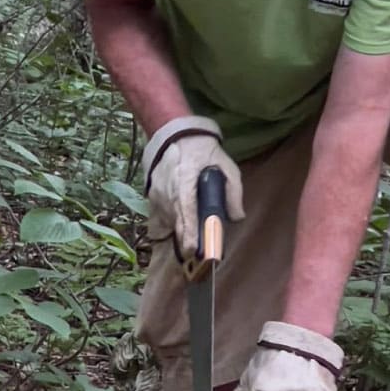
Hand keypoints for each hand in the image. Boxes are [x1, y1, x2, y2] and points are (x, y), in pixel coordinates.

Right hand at [141, 115, 244, 256]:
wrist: (175, 135)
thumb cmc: (203, 151)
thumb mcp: (226, 164)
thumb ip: (233, 191)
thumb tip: (237, 217)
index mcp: (185, 180)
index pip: (186, 210)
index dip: (189, 232)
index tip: (193, 250)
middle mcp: (167, 190)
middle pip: (176, 222)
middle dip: (187, 240)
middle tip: (200, 255)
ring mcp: (157, 195)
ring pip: (171, 222)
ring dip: (183, 230)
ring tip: (196, 236)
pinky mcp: (152, 197)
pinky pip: (164, 217)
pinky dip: (175, 222)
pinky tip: (185, 221)